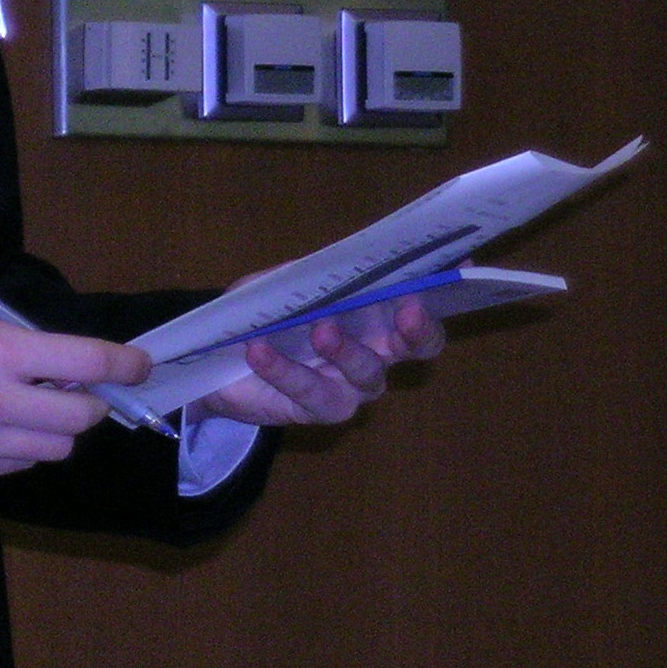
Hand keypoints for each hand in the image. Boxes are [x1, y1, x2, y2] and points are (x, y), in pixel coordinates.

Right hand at [0, 299, 149, 482]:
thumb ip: (16, 339)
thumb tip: (66, 364)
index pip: (86, 361)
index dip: (124, 364)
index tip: (139, 365)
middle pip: (81, 416)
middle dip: (91, 401)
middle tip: (80, 390)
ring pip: (56, 448)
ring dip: (58, 428)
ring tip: (36, 409)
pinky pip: (20, 465)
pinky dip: (23, 447)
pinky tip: (0, 427)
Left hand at [190, 296, 445, 426]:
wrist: (215, 358)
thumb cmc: (261, 315)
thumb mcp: (278, 284)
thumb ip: (310, 274)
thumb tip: (341, 257)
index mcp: (373, 315)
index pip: (416, 304)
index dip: (437, 290)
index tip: (451, 271)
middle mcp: (375, 352)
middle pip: (415, 347)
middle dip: (417, 330)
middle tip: (407, 311)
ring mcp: (351, 385)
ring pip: (368, 372)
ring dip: (347, 349)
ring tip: (321, 330)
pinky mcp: (320, 410)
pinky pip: (312, 393)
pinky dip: (285, 369)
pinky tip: (259, 351)